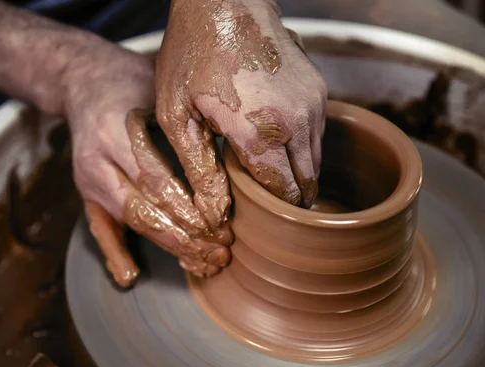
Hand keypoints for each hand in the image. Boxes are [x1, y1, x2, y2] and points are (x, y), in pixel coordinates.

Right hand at [63, 45, 230, 287]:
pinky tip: (130, 276)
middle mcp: (95, 160)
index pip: (155, 178)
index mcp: (114, 130)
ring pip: (129, 220)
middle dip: (185, 235)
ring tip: (203, 263)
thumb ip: (185, 120)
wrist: (80, 79)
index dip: (188, 207)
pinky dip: (115, 253)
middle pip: (143, 207)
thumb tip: (235, 148)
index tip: (222, 224)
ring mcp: (87, 179)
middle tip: (221, 251)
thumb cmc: (130, 80)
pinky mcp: (86, 192)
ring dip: (168, 245)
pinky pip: (99, 227)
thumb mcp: (158, 85)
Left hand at [156, 0, 326, 210]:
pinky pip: (317, 132)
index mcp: (260, 134)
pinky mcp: (318, 88)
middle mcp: (297, 121)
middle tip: (264, 200)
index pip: (284, 194)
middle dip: (289, 196)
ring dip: (296, 171)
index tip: (259, 215)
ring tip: (266, 171)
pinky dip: (301, 144)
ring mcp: (313, 102)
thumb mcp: (177, 115)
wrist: (222, 1)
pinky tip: (274, 140)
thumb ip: (199, 169)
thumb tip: (215, 214)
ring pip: (316, 158)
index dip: (273, 210)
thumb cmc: (192, 53)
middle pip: (307, 181)